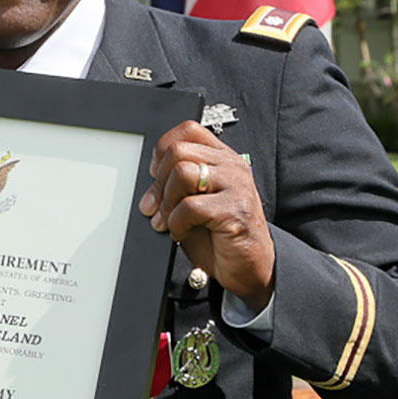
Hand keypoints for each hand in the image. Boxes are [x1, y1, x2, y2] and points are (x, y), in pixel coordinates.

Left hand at [138, 121, 274, 308]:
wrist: (248, 267)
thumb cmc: (221, 236)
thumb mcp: (194, 205)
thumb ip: (176, 189)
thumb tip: (149, 190)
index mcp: (222, 159)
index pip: (188, 130)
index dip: (164, 149)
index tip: (156, 174)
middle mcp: (231, 167)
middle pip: (178, 151)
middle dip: (159, 182)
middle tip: (157, 207)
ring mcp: (236, 186)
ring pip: (182, 173)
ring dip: (167, 202)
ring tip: (170, 221)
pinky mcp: (234, 210)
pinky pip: (190, 206)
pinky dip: (177, 223)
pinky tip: (182, 232)